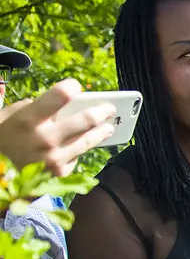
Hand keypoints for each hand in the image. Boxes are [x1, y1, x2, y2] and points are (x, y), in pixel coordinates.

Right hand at [0, 79, 115, 174]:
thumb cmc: (0, 141)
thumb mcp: (5, 117)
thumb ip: (30, 107)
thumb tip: (53, 103)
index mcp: (28, 119)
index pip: (60, 95)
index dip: (71, 87)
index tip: (76, 86)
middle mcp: (45, 138)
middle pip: (86, 120)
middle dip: (102, 111)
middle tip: (109, 108)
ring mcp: (55, 157)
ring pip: (88, 140)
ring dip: (102, 132)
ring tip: (108, 127)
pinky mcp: (60, 172)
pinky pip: (76, 156)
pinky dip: (78, 149)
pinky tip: (81, 145)